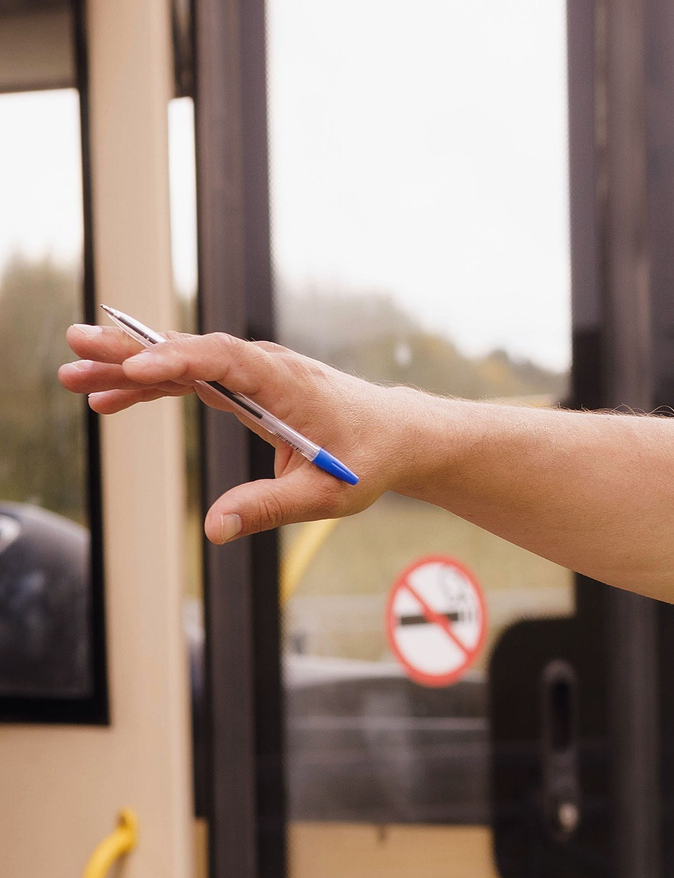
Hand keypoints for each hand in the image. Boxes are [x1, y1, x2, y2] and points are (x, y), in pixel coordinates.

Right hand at [60, 323, 399, 541]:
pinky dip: (150, 386)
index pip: (225, 360)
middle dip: (132, 350)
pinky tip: (108, 399)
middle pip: (190, 351)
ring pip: (182, 363)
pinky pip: (189, 379)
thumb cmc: (368, 460)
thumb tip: (215, 530)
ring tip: (73, 374)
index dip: (179, 359)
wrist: (397, 435)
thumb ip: (269, 508)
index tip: (138, 366)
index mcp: (286, 382)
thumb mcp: (326, 494)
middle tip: (78, 347)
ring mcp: (251, 373)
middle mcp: (264, 367)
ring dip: (128, 366)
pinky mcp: (244, 385)